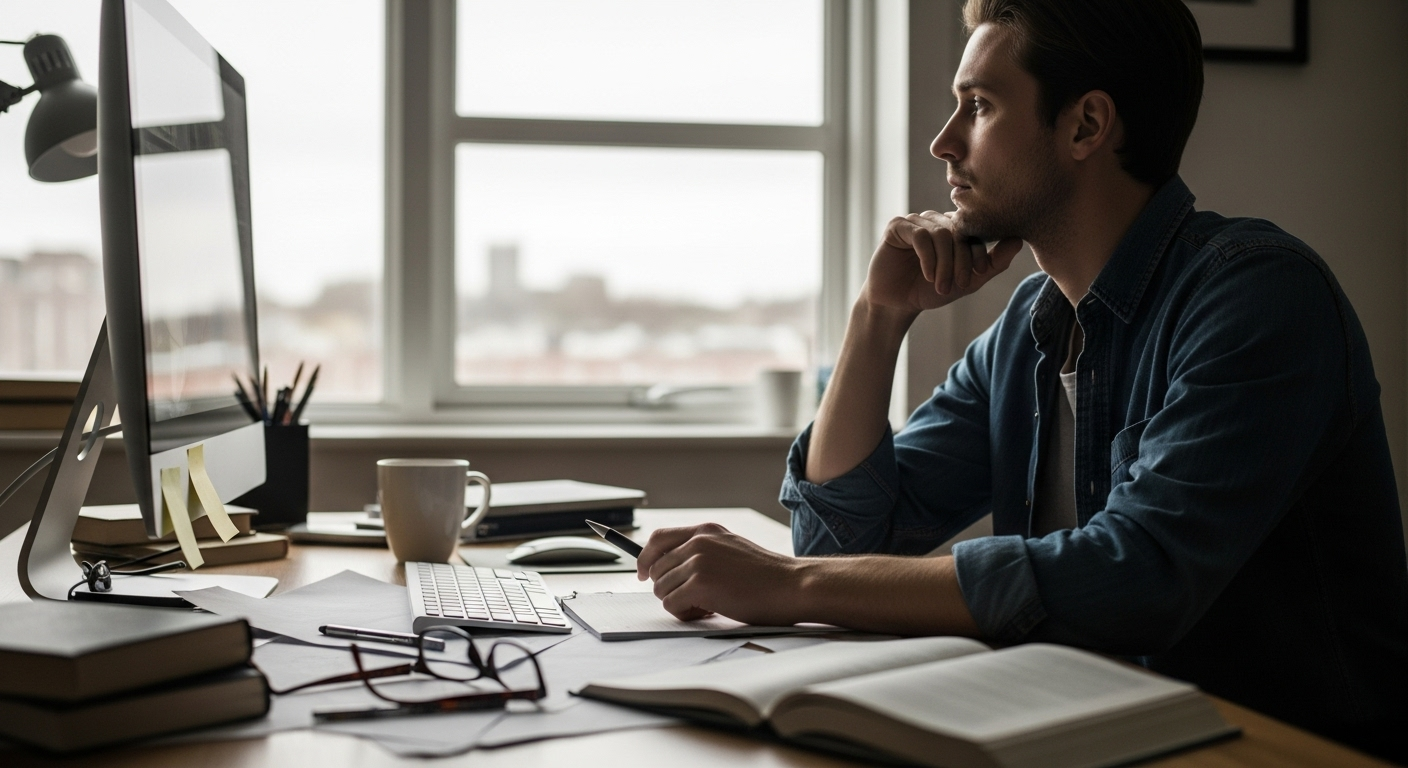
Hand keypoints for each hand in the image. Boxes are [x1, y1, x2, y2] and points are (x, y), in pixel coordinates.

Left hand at [636, 523, 804, 624]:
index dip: (644, 558)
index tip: (642, 573)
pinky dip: (685, 614)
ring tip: (708, 606)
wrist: (792, 586)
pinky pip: (672, 605)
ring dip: (679, 603)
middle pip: (656, 569)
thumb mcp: (731, 549)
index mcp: (705, 530)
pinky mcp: (700, 584)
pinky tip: (709, 612)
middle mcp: (698, 541)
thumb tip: (669, 568)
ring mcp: (698, 562)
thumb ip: (702, 551)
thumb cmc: (766, 576)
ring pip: (661, 589)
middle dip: (669, 589)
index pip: (658, 538)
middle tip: (695, 600)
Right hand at [862, 211, 1022, 315]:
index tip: (978, 274)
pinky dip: (927, 258)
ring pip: (941, 234)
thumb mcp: (968, 280)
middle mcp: (936, 220)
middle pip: (958, 232)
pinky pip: (919, 235)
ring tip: (941, 286)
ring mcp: (916, 220)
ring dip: (944, 264)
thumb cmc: (930, 290)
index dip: (979, 252)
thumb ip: (994, 262)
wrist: (897, 303)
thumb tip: (1019, 240)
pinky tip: (927, 275)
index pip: (975, 230)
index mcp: (954, 228)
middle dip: (961, 261)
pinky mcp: (897, 226)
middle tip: (958, 285)